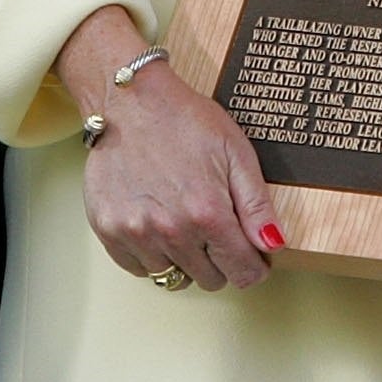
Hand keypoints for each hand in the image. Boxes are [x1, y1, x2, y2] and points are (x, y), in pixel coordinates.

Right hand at [58, 6, 282, 291]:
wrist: (131, 101)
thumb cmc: (186, 121)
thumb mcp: (236, 152)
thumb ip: (257, 205)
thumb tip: (273, 245)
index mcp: (208, 213)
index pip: (243, 273)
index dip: (254, 265)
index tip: (252, 254)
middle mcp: (171, 231)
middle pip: (210, 279)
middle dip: (220, 259)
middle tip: (215, 227)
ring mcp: (136, 233)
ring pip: (173, 276)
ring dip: (184, 257)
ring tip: (183, 219)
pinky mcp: (108, 230)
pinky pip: (139, 268)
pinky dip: (152, 255)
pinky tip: (157, 224)